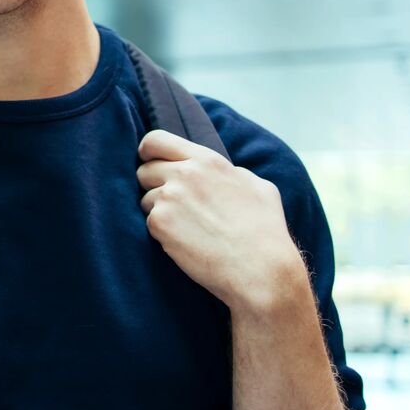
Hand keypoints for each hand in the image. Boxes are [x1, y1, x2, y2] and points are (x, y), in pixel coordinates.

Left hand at [136, 130, 304, 313]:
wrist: (260, 270)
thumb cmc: (265, 231)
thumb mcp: (259, 187)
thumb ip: (233, 174)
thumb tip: (224, 173)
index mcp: (206, 160)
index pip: (157, 140)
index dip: (147, 151)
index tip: (147, 160)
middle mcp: (183, 174)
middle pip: (145, 170)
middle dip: (153, 185)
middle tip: (174, 204)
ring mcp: (169, 198)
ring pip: (145, 199)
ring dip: (159, 211)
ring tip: (188, 228)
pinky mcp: (159, 223)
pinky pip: (149, 222)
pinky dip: (162, 233)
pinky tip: (185, 242)